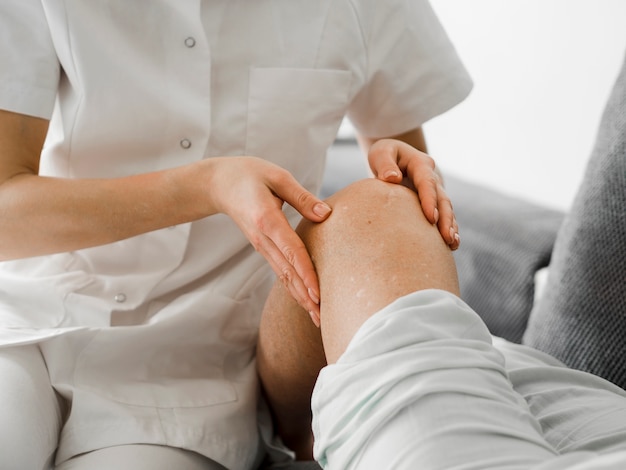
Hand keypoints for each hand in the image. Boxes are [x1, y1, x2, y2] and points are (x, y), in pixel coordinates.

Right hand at [207, 157, 330, 325]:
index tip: (318, 294)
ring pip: (283, 276)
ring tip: (318, 317)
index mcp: (268, 220)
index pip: (291, 251)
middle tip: (323, 318)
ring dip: (301, 298)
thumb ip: (302, 196)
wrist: (219, 184)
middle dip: (306, 296)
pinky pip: (280, 271)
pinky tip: (306, 300)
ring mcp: (262, 246)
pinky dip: (293, 288)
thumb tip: (326, 214)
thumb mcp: (277, 176)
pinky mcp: (263, 248)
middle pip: (288, 272)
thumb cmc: (250, 175)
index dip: (306, 273)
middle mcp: (264, 239)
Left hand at [367, 139, 459, 249]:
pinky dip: (447, 229)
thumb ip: (385, 163)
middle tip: (447, 237)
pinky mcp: (433, 202)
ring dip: (450, 226)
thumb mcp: (381, 153)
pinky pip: (443, 216)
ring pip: (446, 209)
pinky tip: (451, 246)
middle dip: (446, 219)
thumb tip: (392, 178)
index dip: (430, 200)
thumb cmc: (385, 155)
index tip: (431, 218)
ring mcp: (434, 191)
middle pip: (442, 199)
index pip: (427, 183)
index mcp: (420, 164)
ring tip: (452, 244)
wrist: (394, 157)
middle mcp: (432, 178)